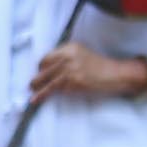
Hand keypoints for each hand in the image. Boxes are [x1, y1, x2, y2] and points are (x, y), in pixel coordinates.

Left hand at [27, 42, 143, 100]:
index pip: (47, 57)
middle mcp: (68, 57)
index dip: (41, 66)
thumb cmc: (98, 66)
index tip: (39, 72)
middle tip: (32, 84)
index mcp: (69, 47)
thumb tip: (48, 68)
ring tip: (32, 94)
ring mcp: (71, 70)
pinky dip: (47, 94)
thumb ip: (65, 57)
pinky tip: (40, 98)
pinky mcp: (74, 82)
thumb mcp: (81, 53)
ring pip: (48, 80)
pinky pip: (57, 89)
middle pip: (44, 67)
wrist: (114, 74)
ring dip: (38, 88)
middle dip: (37, 77)